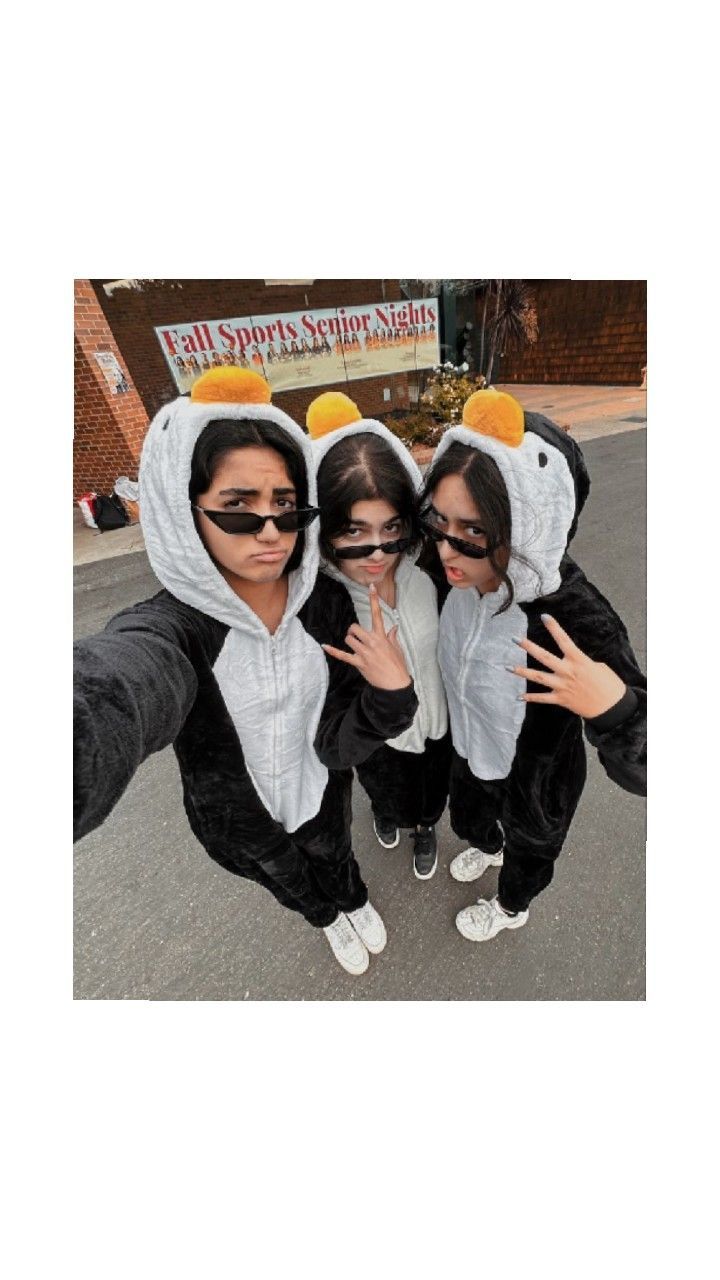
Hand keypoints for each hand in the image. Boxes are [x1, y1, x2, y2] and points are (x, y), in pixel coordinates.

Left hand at [322, 584, 411, 691]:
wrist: (395, 684)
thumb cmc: (398, 666)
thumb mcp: (398, 648)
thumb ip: (393, 637)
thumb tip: (393, 628)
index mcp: (382, 637)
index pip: (377, 614)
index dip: (374, 599)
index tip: (371, 587)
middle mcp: (372, 642)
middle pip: (355, 628)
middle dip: (354, 631)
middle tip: (357, 636)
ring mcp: (364, 653)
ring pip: (349, 639)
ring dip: (350, 641)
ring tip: (355, 646)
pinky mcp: (358, 663)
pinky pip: (342, 655)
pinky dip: (333, 651)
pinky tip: (324, 646)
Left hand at [509, 613, 626, 718]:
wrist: (612, 708)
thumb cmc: (609, 685)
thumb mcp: (598, 667)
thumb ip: (581, 663)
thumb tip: (572, 664)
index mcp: (579, 660)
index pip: (563, 640)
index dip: (554, 627)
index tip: (544, 616)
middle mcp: (568, 671)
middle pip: (544, 657)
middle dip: (528, 647)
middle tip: (514, 638)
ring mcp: (562, 686)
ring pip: (538, 677)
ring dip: (521, 672)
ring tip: (507, 667)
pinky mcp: (561, 700)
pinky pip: (542, 698)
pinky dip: (530, 698)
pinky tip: (518, 697)